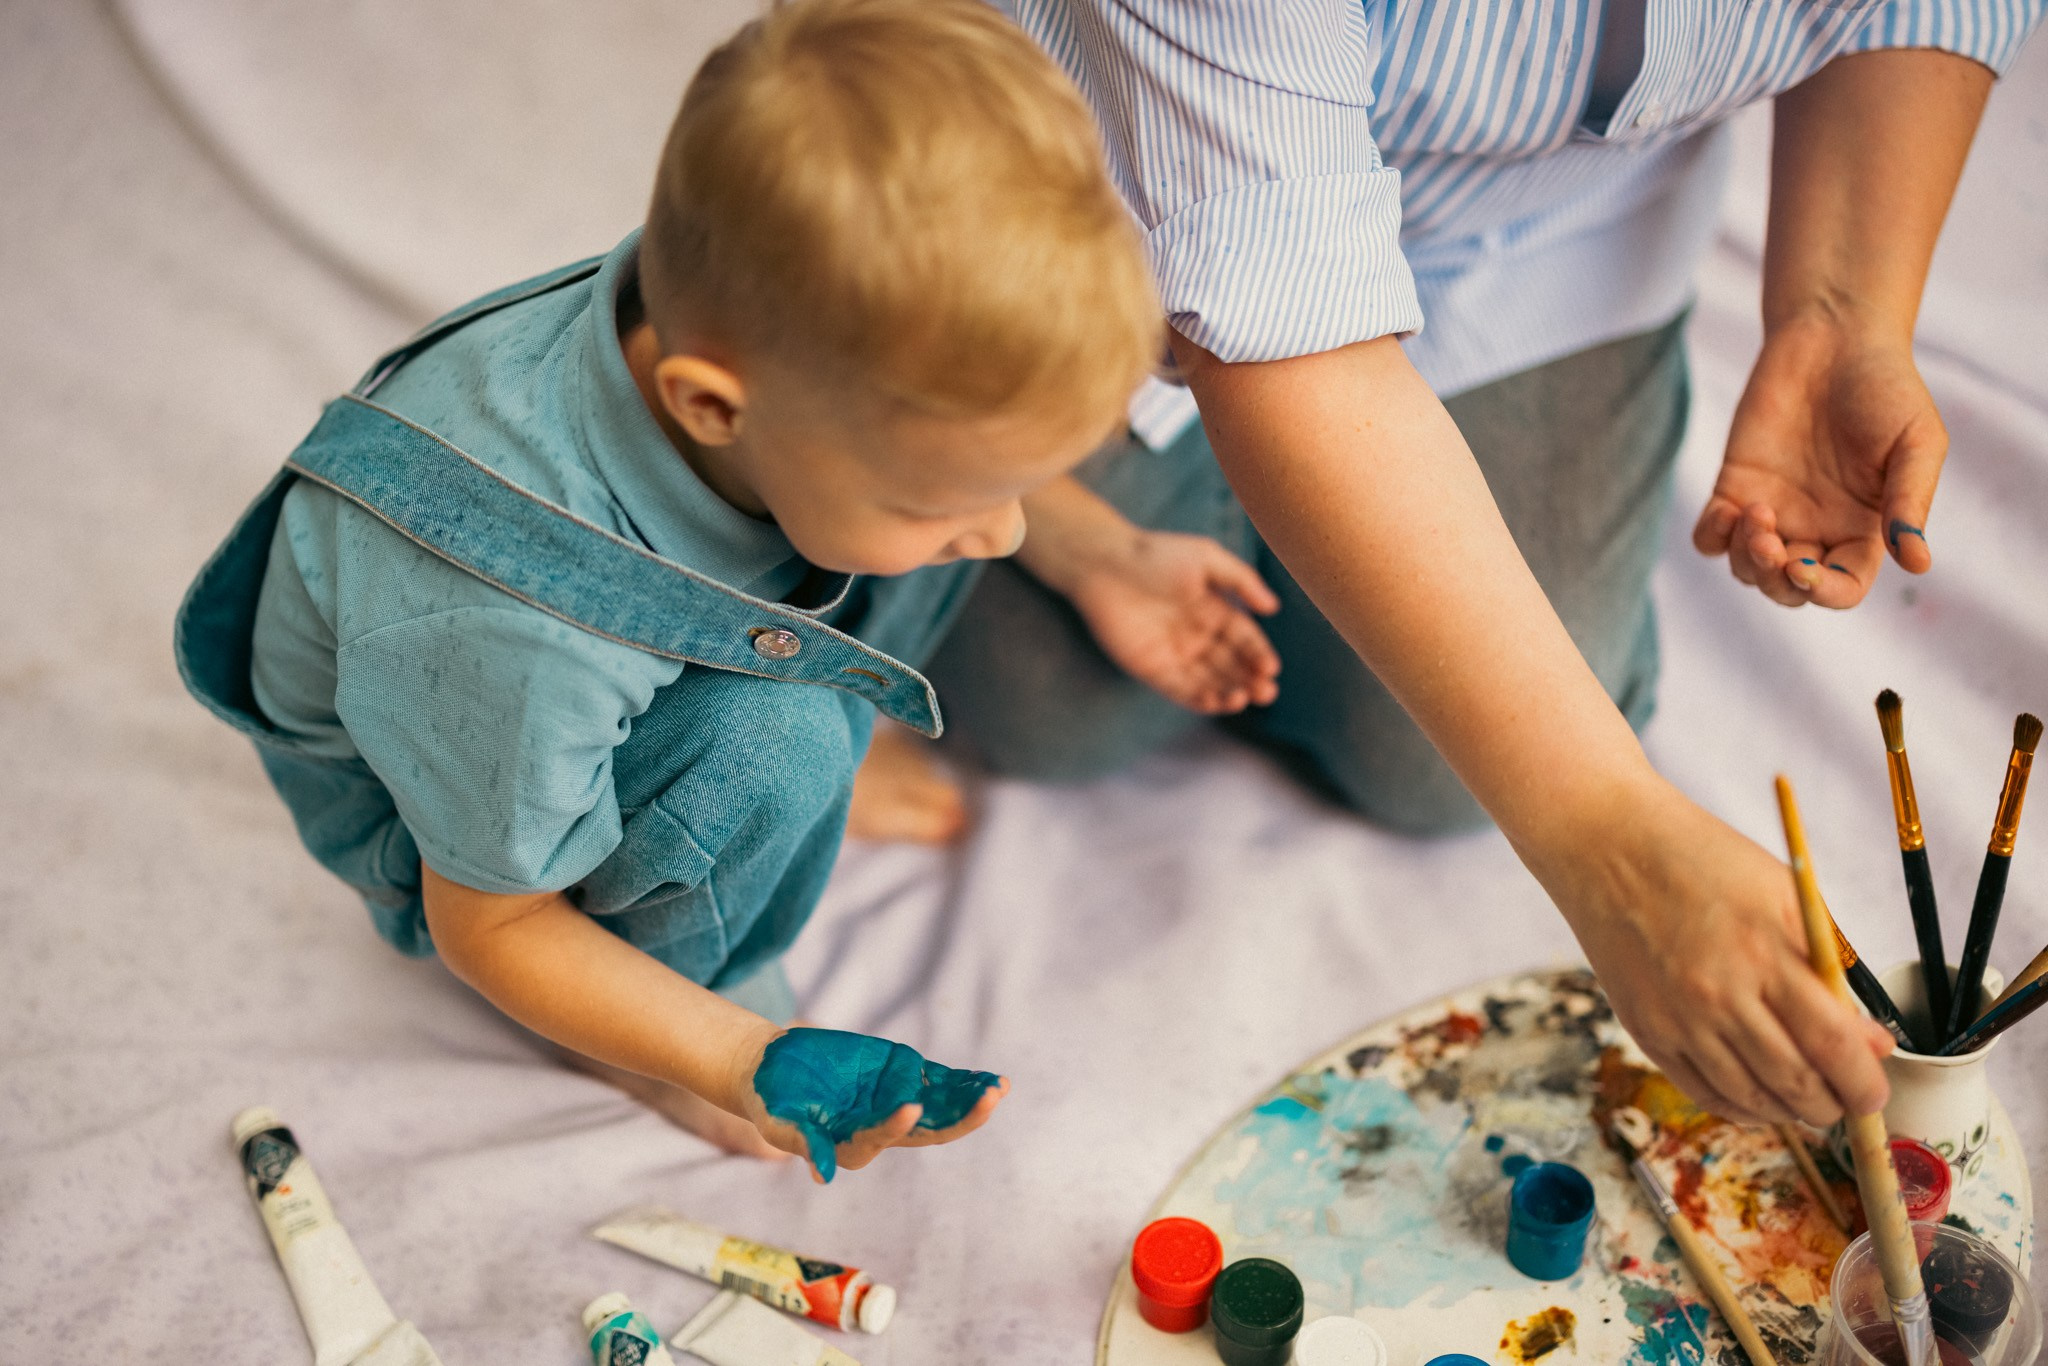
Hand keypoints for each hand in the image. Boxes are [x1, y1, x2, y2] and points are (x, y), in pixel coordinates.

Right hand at [736, 1027, 1007, 1182]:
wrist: (777, 1068)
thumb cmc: (772, 1100)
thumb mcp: (779, 1121)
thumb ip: (804, 1143)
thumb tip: (823, 1176)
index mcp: (853, 1144)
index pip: (881, 1136)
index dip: (895, 1124)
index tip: (911, 1105)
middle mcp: (883, 1128)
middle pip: (929, 1128)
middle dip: (961, 1116)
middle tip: (989, 1100)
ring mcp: (896, 1102)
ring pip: (942, 1105)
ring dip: (971, 1099)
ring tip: (1000, 1087)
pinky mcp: (901, 1077)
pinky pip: (940, 1082)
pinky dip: (965, 1082)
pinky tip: (992, 1081)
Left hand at [1066, 530, 1280, 713]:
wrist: (1106, 564)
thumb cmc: (1155, 555)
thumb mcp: (1206, 559)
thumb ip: (1241, 581)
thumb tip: (1272, 608)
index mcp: (1214, 611)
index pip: (1245, 639)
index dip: (1259, 654)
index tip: (1271, 668)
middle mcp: (1198, 637)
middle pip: (1232, 666)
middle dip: (1251, 680)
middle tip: (1266, 692)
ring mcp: (1175, 655)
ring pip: (1210, 683)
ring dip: (1229, 694)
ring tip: (1243, 698)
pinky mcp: (1152, 669)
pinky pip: (1181, 691)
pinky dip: (1200, 700)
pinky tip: (1217, 703)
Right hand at [1535, 777, 1894, 1125]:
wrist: (1608, 849)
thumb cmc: (1702, 861)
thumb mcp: (1783, 895)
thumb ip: (1831, 966)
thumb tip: (1873, 1039)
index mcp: (1763, 952)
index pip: (1831, 1043)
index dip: (1863, 1082)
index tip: (1875, 1093)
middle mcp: (1718, 994)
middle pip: (1795, 1082)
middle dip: (1835, 1105)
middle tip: (1849, 1102)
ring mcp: (1678, 1018)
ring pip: (1751, 1098)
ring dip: (1791, 1112)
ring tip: (1809, 1102)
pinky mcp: (1645, 1030)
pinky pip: (1702, 1092)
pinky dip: (1741, 1108)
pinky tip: (1760, 1099)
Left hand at [1692, 313, 1944, 608]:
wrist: (1834, 340)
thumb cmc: (1887, 388)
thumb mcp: (1917, 443)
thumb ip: (1910, 501)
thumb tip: (1918, 563)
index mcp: (1863, 529)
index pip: (1843, 588)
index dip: (1823, 593)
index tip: (1804, 567)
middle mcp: (1816, 529)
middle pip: (1788, 590)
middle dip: (1775, 580)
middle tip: (1772, 543)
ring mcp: (1773, 510)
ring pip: (1747, 570)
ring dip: (1746, 558)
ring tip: (1757, 512)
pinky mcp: (1735, 486)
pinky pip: (1711, 537)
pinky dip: (1713, 538)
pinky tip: (1726, 511)